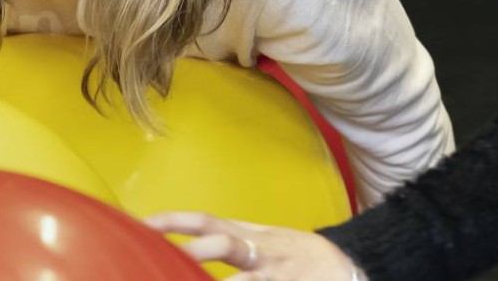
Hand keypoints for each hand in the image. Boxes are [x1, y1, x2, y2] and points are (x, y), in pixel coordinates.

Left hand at [145, 212, 367, 280]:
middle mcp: (263, 254)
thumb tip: (191, 239)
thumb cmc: (301, 256)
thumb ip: (234, 238)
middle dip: (196, 253)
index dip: (177, 221)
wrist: (351, 270)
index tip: (146, 225)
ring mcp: (278, 277)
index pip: (208, 222)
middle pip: (226, 247)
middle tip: (165, 261)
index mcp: (254, 236)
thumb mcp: (269, 239)